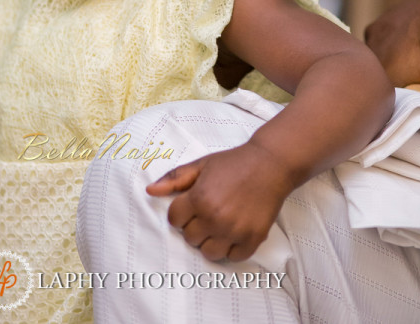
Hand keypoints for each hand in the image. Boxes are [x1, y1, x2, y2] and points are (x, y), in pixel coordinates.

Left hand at [146, 142, 291, 261]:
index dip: (180, 212)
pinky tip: (234, 231)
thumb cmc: (233, 163)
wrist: (269, 165)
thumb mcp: (201, 165)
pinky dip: (231, 248)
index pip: (174, 220)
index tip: (191, 205)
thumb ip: (174, 179)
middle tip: (207, 212)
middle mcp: (215, 218)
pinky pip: (233, 257)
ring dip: (210, 241)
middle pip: (190, 238)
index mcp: (199, 198)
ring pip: (209, 253)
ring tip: (219, 224)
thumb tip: (150, 191)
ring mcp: (234, 231)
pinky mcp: (253, 239)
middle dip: (194, 226)